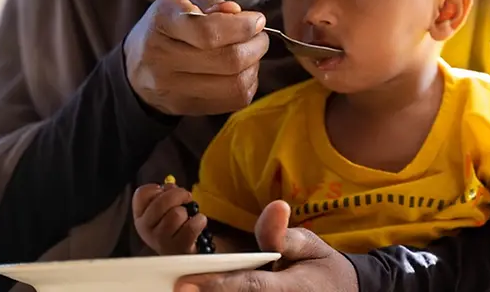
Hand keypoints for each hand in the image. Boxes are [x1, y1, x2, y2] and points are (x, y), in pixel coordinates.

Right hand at [124, 0, 268, 115]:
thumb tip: (237, 12)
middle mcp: (162, 58)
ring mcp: (173, 88)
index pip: (209, 32)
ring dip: (254, 66)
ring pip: (235, 84)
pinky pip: (234, 100)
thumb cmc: (167, 27)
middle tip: (259, 37)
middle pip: (228, 60)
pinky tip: (242, 71)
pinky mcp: (186, 107)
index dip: (243, 27)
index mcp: (162, 22)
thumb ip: (212, 3)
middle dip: (256, 46)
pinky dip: (248, 84)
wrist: (137, 66)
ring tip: (251, 53)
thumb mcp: (183, 2)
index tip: (257, 20)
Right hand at [133, 183, 207, 254]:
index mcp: (141, 216)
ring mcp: (162, 240)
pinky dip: (199, 221)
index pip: (142, 194)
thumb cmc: (173, 225)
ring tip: (188, 215)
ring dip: (187, 211)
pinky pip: (191, 227)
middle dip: (178, 195)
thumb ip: (165, 194)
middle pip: (161, 203)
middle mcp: (147, 229)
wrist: (182, 251)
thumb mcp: (163, 209)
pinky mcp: (179, 248)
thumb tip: (170, 187)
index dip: (156, 188)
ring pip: (176, 214)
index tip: (164, 191)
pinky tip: (198, 221)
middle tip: (185, 197)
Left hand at [176, 201, 357, 291]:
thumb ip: (282, 233)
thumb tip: (274, 206)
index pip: (247, 286)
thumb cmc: (320, 267)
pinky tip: (197, 289)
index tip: (183, 284)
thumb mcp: (309, 244)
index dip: (216, 286)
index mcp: (287, 288)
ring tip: (177, 289)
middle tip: (169, 287)